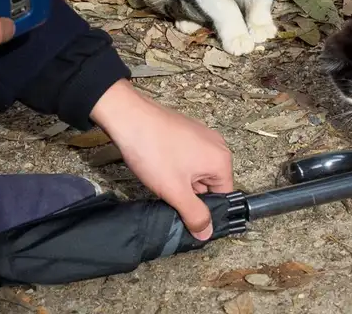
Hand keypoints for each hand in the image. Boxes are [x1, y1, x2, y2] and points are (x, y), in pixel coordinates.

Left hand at [91, 79, 233, 240]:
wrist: (129, 116)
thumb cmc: (153, 150)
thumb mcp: (175, 190)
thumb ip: (194, 215)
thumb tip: (207, 234)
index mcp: (221, 160)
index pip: (222, 197)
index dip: (203, 210)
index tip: (184, 212)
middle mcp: (217, 145)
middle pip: (210, 184)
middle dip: (190, 193)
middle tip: (168, 193)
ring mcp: (202, 136)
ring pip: (196, 172)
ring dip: (180, 180)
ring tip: (161, 177)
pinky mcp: (187, 131)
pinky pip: (188, 157)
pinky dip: (175, 166)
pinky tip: (158, 165)